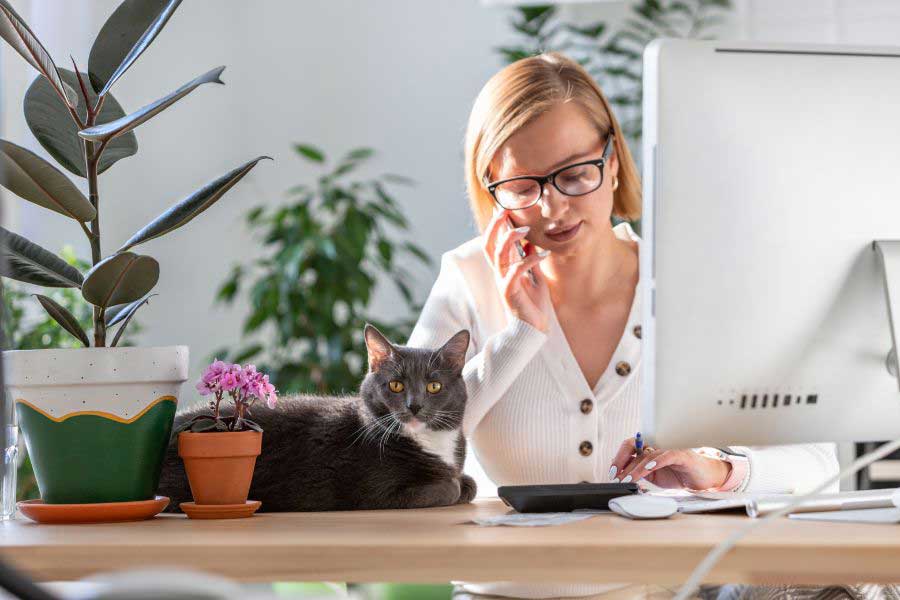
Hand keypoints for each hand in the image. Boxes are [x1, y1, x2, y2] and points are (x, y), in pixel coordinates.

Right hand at [482, 208, 551, 332]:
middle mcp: (499, 274)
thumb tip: (531, 243)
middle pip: (489, 245)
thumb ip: (531, 260)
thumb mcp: (535, 277)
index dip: (495, 226)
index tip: (503, 208)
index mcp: (504, 269)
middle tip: (504, 210)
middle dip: (495, 226)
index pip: (493, 243)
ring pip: (499, 256)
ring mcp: (503, 282)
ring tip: (525, 229)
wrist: (533, 329)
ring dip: (510, 239)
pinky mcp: (510, 293)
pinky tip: (543, 252)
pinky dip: (529, 260)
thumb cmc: (533, 304)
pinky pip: (516, 272)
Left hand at [609, 437, 731, 490]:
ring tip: (627, 479)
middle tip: (615, 476)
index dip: (618, 459)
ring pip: (647, 455)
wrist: (705, 479)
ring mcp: (669, 451)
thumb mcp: (655, 477)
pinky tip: (648, 468)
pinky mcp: (682, 456)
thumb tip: (621, 475)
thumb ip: (641, 473)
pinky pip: (667, 456)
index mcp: (649, 453)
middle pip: (633, 447)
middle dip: (621, 461)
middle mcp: (657, 449)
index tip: (611, 473)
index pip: (628, 448)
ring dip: (635, 468)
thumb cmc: (680, 476)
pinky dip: (656, 461)